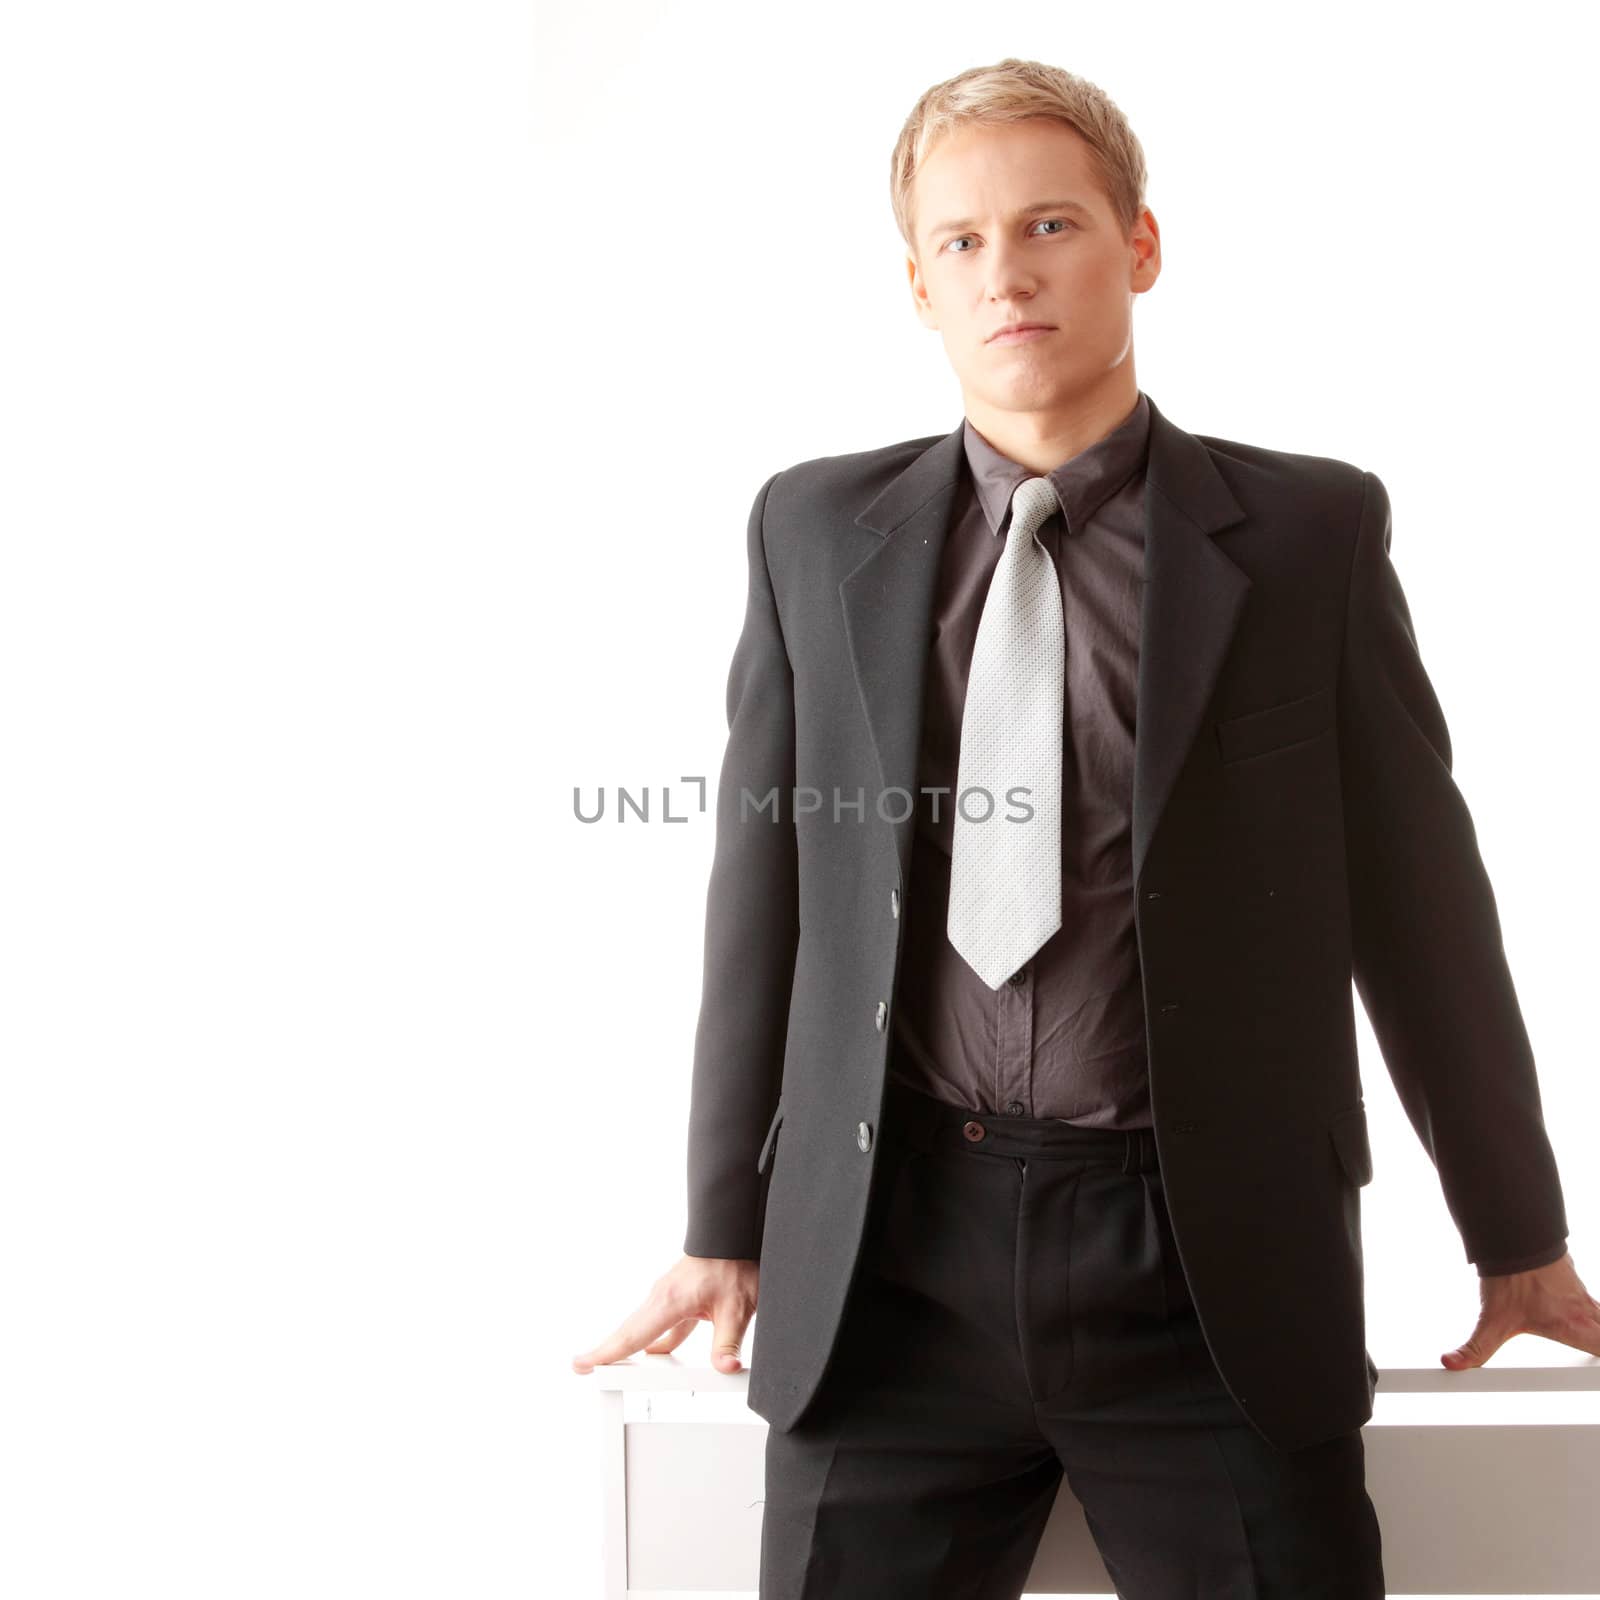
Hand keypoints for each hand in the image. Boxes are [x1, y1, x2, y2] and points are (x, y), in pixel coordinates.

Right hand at [571, 1254, 759, 1375]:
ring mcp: (666, 1297)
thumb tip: (725, 1369)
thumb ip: (728, 1343)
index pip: (632, 1335)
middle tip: (580, 1367)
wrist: (734, 1234)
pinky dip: (651, 1341)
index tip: (581, 1364)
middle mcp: (661, 1297)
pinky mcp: (676, 1298)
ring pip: (641, 1327)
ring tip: (609, 1369)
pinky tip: (654, 1357)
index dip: (606, 1353)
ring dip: (625, 1346)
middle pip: (629, 1331)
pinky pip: (658, 1324)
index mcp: (669, 1300)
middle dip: (605, 1351)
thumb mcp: (737, 1308)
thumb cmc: (734, 1263)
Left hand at [1441, 1250, 1599, 1368]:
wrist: (1512, 1235)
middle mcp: (1585, 1311)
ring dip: (1596, 1327)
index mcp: (1574, 1326)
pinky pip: (1591, 1302)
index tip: (1594, 1365)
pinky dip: (1588, 1311)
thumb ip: (1476, 1347)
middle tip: (1589, 1352)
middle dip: (1598, 1343)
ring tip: (1577, 1334)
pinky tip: (1567, 1311)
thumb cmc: (1510, 1276)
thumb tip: (1454, 1363)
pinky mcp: (1574, 1281)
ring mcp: (1582, 1294)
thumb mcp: (1493, 1320)